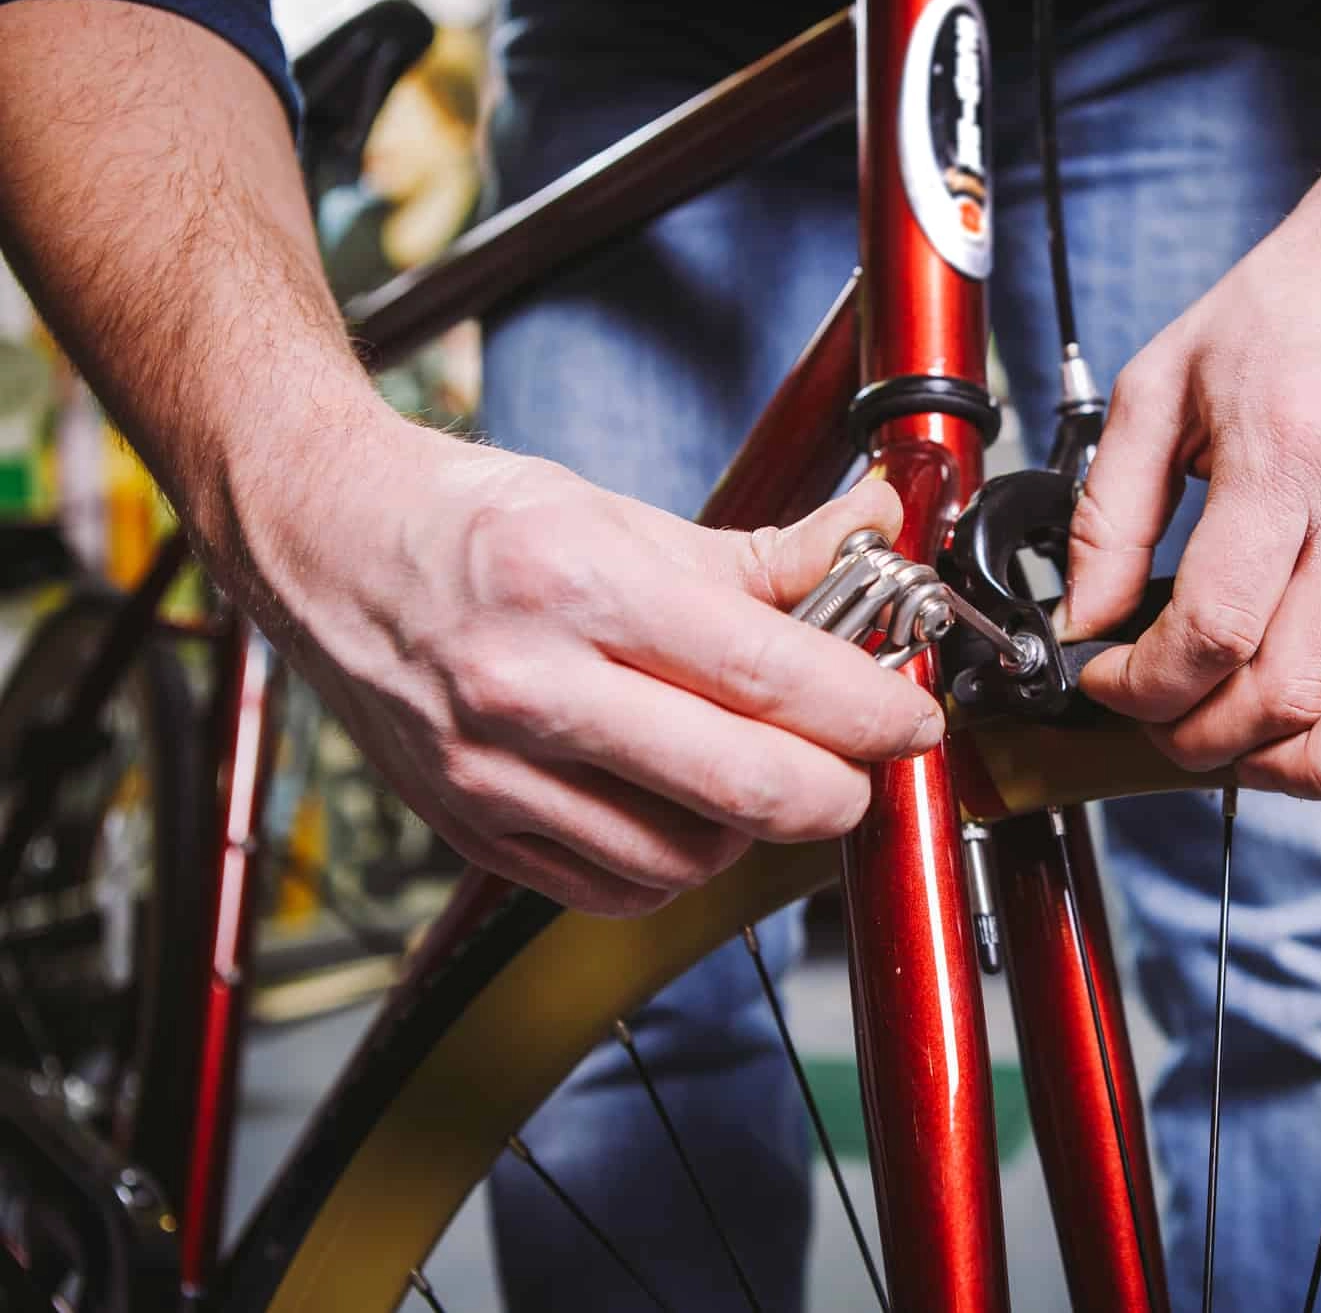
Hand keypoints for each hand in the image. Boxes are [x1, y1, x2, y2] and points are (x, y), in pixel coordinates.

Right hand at [248, 417, 943, 914]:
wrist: (326, 548)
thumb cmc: (470, 525)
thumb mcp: (621, 514)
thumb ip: (762, 555)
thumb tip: (875, 543)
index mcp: (577, 588)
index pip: (771, 677)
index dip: (871, 708)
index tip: (912, 714)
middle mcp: (529, 690)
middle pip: (744, 787)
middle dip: (841, 788)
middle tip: (866, 761)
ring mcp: (495, 775)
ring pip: (690, 856)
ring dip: (758, 829)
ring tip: (764, 772)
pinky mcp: (475, 831)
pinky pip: (618, 888)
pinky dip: (679, 863)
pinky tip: (685, 808)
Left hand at [1059, 204, 1320, 797]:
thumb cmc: (1280, 316)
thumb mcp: (1156, 390)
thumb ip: (1107, 514)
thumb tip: (1086, 624)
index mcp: (1283, 457)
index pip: (1210, 627)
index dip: (1143, 684)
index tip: (1114, 681)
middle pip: (1295, 686)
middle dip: (1210, 737)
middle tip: (1175, 724)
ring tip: (1274, 755)